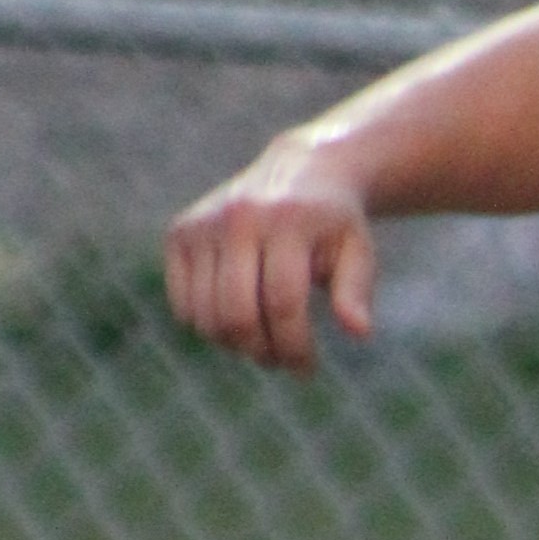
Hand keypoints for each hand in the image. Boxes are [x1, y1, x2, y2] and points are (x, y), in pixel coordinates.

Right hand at [163, 135, 376, 371]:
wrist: (298, 170)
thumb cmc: (332, 224)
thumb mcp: (357, 250)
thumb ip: (355, 290)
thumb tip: (358, 331)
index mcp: (286, 221)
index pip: (283, 303)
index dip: (295, 347)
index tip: (307, 369)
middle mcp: (238, 218)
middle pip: (238, 314)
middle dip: (263, 352)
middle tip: (282, 362)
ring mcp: (203, 224)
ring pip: (206, 316)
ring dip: (236, 346)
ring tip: (264, 343)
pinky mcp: (180, 233)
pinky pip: (183, 306)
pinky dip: (208, 327)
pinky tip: (238, 320)